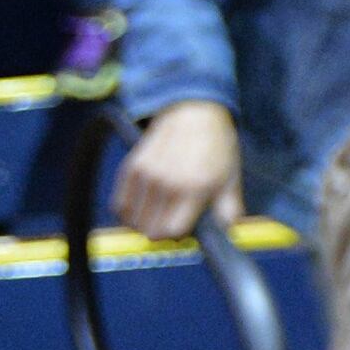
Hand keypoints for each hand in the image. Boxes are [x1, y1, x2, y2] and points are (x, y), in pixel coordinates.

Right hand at [113, 100, 244, 240]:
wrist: (192, 113)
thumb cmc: (215, 148)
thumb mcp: (230, 178)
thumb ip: (229, 210)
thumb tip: (225, 233)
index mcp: (195, 188)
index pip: (172, 231)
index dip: (177, 235)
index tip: (182, 228)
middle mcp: (168, 183)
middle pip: (151, 231)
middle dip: (160, 232)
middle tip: (169, 221)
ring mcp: (147, 176)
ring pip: (133, 221)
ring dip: (143, 223)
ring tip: (155, 214)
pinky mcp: (131, 168)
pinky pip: (119, 205)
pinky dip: (127, 212)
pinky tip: (140, 207)